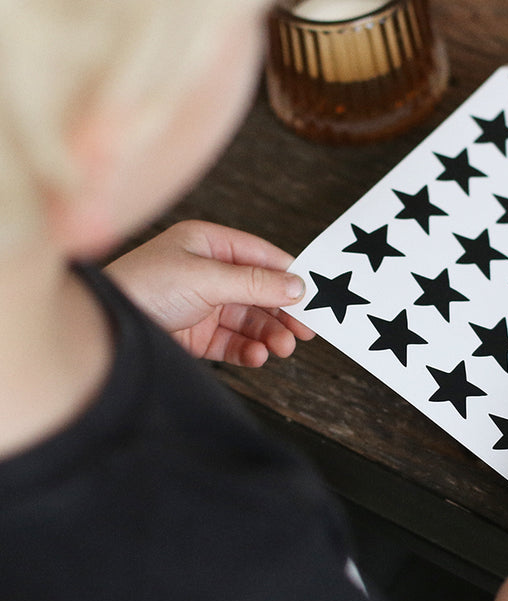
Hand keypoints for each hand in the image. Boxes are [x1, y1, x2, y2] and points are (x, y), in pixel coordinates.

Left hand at [104, 220, 314, 365]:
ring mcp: (202, 305)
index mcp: (207, 244)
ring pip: (249, 320)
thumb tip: (297, 285)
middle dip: (282, 312)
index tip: (312, 294)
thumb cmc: (141, 287)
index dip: (287, 274)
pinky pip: (232, 342)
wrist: (102, 330)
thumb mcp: (206, 278)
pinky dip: (248, 350)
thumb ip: (255, 283)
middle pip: (259, 291)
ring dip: (269, 334)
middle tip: (305, 330)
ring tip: (282, 347)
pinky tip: (258, 356)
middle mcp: (206, 273)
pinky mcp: (196, 336)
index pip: (260, 256)